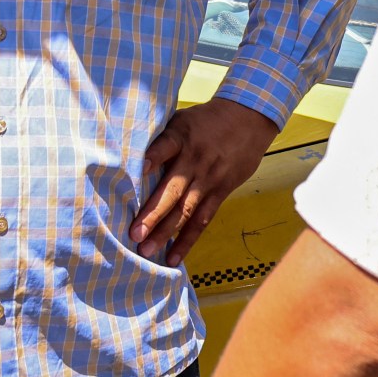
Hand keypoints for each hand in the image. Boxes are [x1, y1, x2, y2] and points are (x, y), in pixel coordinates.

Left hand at [132, 97, 279, 265]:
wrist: (247, 119)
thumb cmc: (206, 120)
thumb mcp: (181, 119)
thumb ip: (160, 139)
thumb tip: (129, 158)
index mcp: (182, 137)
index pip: (165, 146)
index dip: (152, 157)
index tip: (137, 170)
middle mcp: (195, 161)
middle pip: (173, 189)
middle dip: (153, 213)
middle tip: (134, 234)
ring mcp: (209, 179)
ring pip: (186, 209)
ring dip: (166, 232)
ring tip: (147, 250)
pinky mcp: (220, 192)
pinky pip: (202, 220)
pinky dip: (187, 240)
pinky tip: (173, 257)